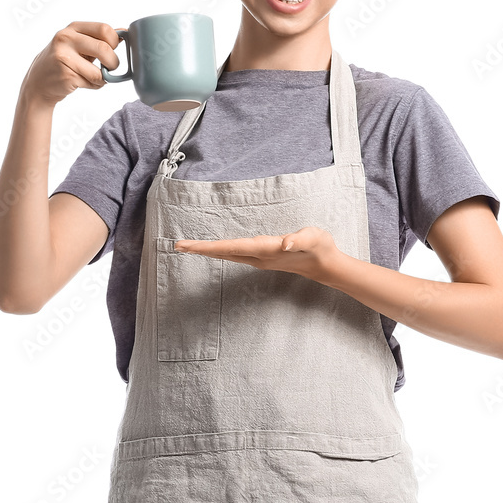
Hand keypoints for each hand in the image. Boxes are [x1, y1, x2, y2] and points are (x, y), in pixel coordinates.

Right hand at [20, 21, 123, 107]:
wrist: (38, 82)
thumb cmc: (64, 61)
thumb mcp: (78, 43)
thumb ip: (99, 38)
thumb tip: (125, 32)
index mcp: (73, 28)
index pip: (104, 29)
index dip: (115, 41)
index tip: (113, 49)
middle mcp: (66, 38)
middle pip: (104, 48)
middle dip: (114, 62)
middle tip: (111, 67)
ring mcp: (64, 57)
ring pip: (99, 71)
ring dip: (103, 78)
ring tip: (95, 77)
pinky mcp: (65, 75)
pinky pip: (93, 82)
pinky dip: (95, 85)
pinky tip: (85, 82)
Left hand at [174, 226, 341, 283]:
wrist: (325, 265)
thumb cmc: (319, 247)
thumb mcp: (313, 238)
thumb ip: (299, 239)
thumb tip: (284, 242)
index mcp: (266, 249)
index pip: (231, 247)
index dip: (210, 246)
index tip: (191, 246)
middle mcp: (258, 256)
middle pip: (223, 253)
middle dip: (200, 250)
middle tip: (177, 246)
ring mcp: (259, 259)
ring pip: (227, 255)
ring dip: (208, 251)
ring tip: (188, 247)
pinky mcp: (261, 257)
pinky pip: (234, 254)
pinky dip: (219, 251)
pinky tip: (213, 250)